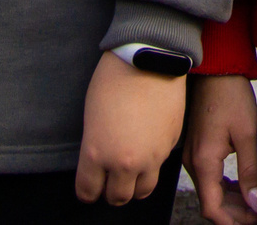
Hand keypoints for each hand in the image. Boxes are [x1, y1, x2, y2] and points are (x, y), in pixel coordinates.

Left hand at [76, 52, 184, 205]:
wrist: (150, 58)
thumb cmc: (114, 79)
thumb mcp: (92, 116)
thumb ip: (96, 146)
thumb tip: (101, 162)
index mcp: (97, 153)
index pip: (88, 191)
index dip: (87, 190)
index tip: (89, 185)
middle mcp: (124, 162)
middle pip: (117, 197)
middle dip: (110, 191)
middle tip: (109, 179)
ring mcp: (151, 156)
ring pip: (142, 191)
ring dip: (134, 185)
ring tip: (130, 171)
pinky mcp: (169, 146)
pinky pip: (159, 167)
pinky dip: (152, 165)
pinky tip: (147, 148)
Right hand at [184, 73, 256, 224]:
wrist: (216, 68)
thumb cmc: (230, 95)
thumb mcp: (247, 134)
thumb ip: (251, 172)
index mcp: (204, 162)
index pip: (212, 208)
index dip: (234, 221)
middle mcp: (193, 163)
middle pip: (211, 203)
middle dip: (236, 213)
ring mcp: (193, 155)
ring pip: (211, 191)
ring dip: (232, 201)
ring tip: (256, 202)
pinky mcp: (197, 148)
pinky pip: (209, 177)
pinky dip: (226, 187)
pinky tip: (242, 185)